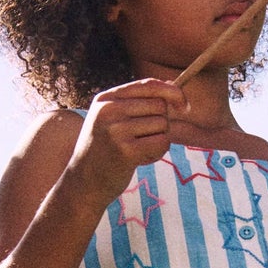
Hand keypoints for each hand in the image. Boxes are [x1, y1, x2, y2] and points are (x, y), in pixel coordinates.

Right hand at [70, 79, 189, 203]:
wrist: (84, 183)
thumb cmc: (104, 150)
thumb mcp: (112, 119)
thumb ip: (139, 102)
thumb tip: (172, 84)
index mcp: (106, 98)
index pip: (149, 85)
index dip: (173, 92)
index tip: (184, 107)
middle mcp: (109, 110)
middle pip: (159, 105)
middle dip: (162, 123)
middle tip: (146, 139)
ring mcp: (117, 130)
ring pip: (163, 124)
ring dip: (159, 140)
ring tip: (139, 150)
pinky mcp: (126, 151)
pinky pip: (161, 143)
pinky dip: (158, 153)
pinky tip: (141, 159)